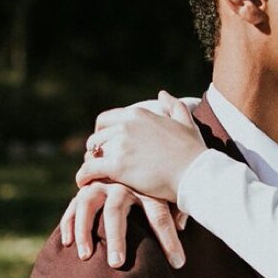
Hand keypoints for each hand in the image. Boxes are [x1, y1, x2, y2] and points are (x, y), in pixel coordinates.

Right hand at [61, 183, 187, 269]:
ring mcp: (99, 185)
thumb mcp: (169, 193)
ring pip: (88, 205)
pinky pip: (73, 206)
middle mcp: (120, 184)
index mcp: (147, 188)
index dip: (169, 240)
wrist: (132, 157)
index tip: (178, 263)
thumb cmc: (156, 185)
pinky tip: (68, 244)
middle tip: (117, 264)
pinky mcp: (85, 190)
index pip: (159, 215)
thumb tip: (183, 226)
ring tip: (86, 257)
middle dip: (116, 238)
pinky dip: (69, 224)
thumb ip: (176, 209)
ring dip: (85, 231)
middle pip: (116, 210)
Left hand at [77, 93, 205, 204]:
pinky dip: (83, 176)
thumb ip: (174, 106)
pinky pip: (90, 168)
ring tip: (91, 175)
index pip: (106, 119)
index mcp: (138, 114)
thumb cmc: (193, 151)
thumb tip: (162, 94)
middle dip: (96, 150)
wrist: (194, 173)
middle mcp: (125, 125)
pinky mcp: (118, 166)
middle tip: (98, 163)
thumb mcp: (186, 122)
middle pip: (97, 137)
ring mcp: (120, 145)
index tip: (105, 146)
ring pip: (92, 152)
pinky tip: (82, 183)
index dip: (102, 133)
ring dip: (90, 163)